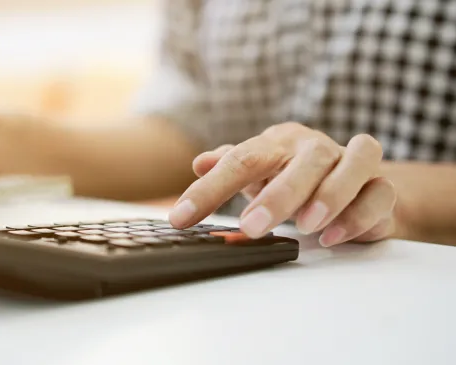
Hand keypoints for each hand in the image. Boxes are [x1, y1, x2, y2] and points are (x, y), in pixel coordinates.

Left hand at [169, 122, 397, 246]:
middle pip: (301, 161)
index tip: (181, 218)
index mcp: (278, 143)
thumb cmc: (294, 176)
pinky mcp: (381, 187)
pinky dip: (358, 214)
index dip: (208, 190)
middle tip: (251, 227)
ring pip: (352, 164)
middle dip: (277, 196)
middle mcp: (316, 148)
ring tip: (305, 226)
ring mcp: (352, 163)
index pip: (240, 160)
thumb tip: (199, 162)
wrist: (353, 183)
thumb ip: (229, 166)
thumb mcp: (258, 172)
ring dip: (329, 195)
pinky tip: (334, 235)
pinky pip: (379, 194)